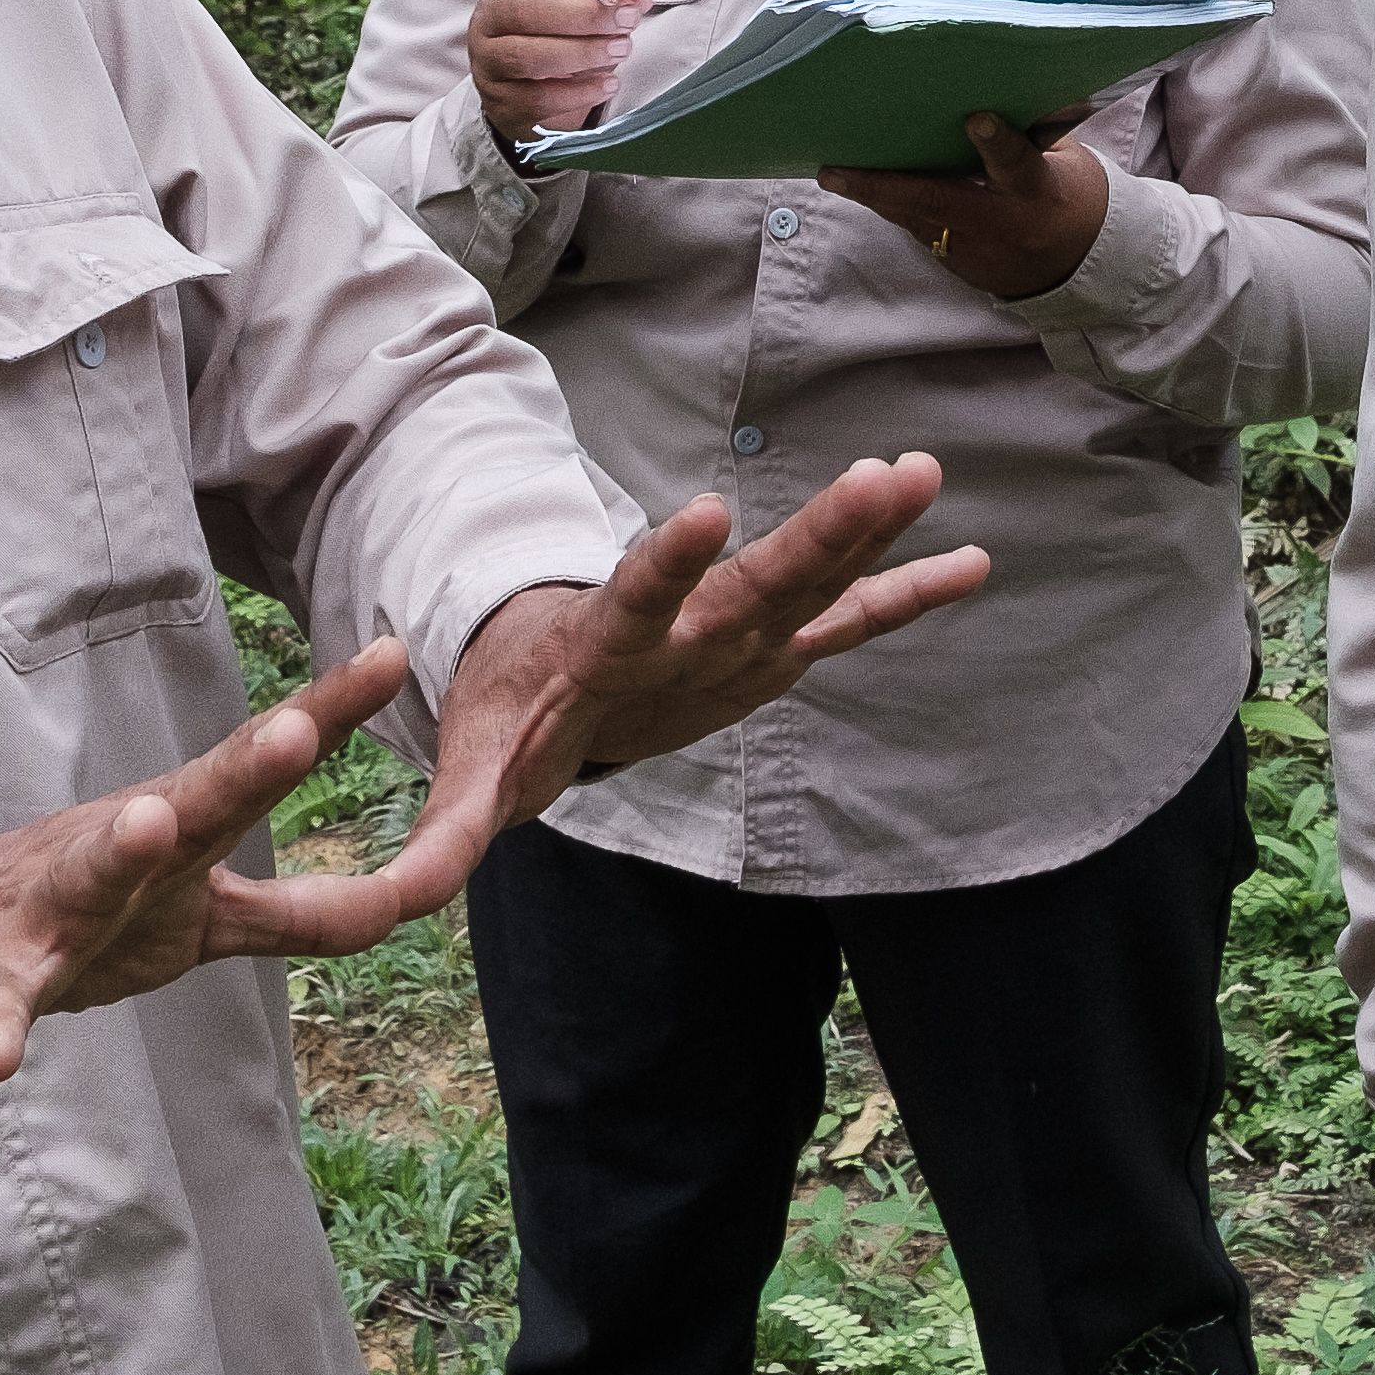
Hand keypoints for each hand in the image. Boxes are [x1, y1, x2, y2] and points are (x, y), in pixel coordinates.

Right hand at [0, 644, 448, 1085]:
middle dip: (246, 770)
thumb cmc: (82, 914)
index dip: (329, 718)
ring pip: (87, 876)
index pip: (261, 771)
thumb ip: (300, 915)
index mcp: (176, 837)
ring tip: (144, 824)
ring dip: (117, 851)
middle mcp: (118, 856)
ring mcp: (47, 914)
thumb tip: (402, 905)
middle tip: (297, 728)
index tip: (392, 653)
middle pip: (191, 805)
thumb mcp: (202, 915)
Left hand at [363, 457, 989, 911]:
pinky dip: (904, 596)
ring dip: (862, 536)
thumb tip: (400, 901)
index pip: (636, 599)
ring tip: (919, 474)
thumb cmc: (514, 718)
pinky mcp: (772, 648)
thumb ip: (449, 833)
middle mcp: (683, 629)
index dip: (667, 563)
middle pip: (750, 580)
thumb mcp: (474, 775)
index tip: (707, 510)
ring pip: (803, 582)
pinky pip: (846, 621)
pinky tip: (974, 560)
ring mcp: (734, 632)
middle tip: (878, 475)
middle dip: (814, 536)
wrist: (549, 671)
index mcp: (607, 648)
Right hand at [473, 0, 649, 148]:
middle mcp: (493, 16)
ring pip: (528, 56)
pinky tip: (607, 85)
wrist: (520, 91)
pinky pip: (537, 98)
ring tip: (621, 49)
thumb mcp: (577, 6)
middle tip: (628, 18)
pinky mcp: (501, 102)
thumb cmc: (552, 36)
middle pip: (528, 8)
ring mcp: (490, 61)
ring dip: (583, 52)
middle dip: (586, 13)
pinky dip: (578, 93)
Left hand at [818, 114, 1109, 302]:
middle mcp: (1003, 225)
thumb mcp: (1068, 161)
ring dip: (874, 195)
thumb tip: (1023, 80)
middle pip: (938, 202)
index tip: (976, 117)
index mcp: (1038, 191)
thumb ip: (1037, 129)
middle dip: (882, 185)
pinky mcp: (960, 267)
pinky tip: (863, 188)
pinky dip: (894, 208)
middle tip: (836, 170)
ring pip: (916, 220)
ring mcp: (977, 252)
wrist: (1078, 269)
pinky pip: (919, 231)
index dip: (997, 142)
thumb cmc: (1074, 197)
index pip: (1017, 163)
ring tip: (834, 173)